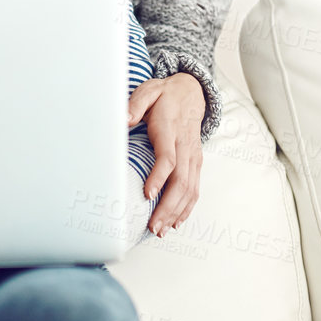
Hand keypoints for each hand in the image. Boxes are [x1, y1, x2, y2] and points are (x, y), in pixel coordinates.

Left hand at [127, 72, 205, 236]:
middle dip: (167, 206)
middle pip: (181, 181)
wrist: (191, 92)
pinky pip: (195, 188)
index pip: (168, 158)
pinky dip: (186, 208)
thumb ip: (135, 104)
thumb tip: (124, 119)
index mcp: (171, 130)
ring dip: (176, 212)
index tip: (147, 194)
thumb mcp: (148, 90)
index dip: (158, 177)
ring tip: (160, 230)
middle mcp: (185, 146)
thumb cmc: (165, 95)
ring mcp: (193, 156)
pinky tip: (175, 222)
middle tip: (152, 225)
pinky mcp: (196, 163)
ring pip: (190, 189)